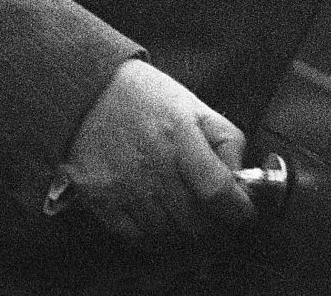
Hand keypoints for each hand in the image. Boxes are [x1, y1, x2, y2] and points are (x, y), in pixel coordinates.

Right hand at [54, 59, 254, 245]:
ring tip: (187, 216)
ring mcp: (125, 186)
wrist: (85, 93)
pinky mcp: (101, 200)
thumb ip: (227, 141)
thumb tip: (242, 179)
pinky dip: (155, 238)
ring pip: (170, 236)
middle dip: (216, 226)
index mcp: (180, 136)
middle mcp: (153, 165)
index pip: (219, 192)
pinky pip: (138, 238)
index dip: (239, 211)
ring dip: (185, 233)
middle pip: (197, 222)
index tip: (244, 213)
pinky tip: (159, 220)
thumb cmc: (145, 98)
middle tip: (217, 218)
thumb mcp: (194, 106)